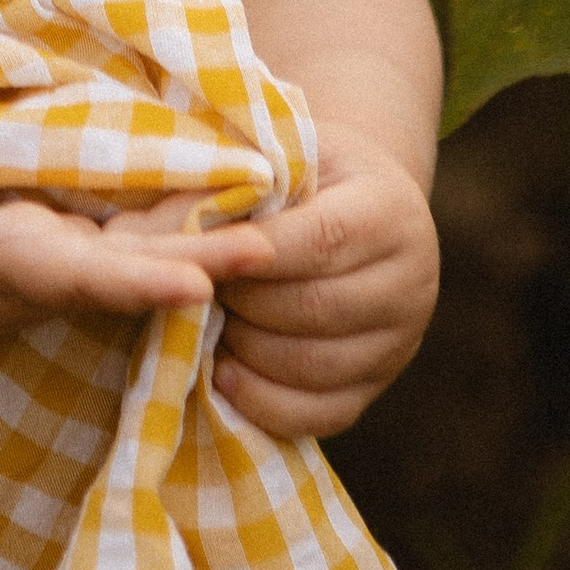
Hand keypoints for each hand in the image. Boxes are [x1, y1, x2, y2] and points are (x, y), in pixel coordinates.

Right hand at [0, 113, 274, 384]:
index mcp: (1, 267)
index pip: (84, 277)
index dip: (142, 283)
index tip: (204, 287)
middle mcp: (42, 275)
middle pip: (138, 272)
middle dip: (207, 261)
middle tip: (284, 243)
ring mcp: (51, 268)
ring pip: (141, 257)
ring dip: (203, 242)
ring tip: (279, 211)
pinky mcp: (49, 255)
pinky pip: (125, 245)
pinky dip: (171, 229)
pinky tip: (218, 201)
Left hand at [210, 133, 437, 440]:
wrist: (357, 205)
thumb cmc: (302, 172)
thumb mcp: (278, 155)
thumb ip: (233, 186)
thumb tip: (157, 234)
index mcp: (390, 210)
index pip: (322, 239)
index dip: (251, 252)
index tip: (194, 253)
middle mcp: (412, 281)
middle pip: (315, 308)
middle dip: (241, 303)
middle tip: (189, 289)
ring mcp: (400, 342)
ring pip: (312, 367)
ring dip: (244, 351)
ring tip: (201, 323)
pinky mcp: (377, 386)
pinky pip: (319, 414)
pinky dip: (262, 400)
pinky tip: (222, 371)